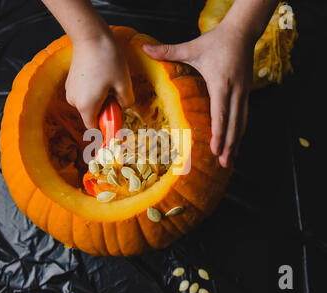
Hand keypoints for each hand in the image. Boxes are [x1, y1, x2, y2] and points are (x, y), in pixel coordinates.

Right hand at [66, 34, 134, 127]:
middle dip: (105, 110)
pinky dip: (93, 91)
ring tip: (108, 82)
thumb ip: (126, 102)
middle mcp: (74, 102)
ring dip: (100, 99)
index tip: (116, 122)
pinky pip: (84, 94)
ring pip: (88, 104)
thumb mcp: (124, 83)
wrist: (90, 36)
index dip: (106, 128)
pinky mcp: (70, 82)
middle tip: (116, 94)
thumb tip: (124, 106)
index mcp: (87, 106)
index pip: (94, 129)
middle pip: (92, 115)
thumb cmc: (107, 59)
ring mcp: (70, 91)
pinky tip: (100, 77)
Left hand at [142, 24, 253, 167]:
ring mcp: (244, 92)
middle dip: (229, 144)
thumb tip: (144, 49)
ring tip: (231, 158)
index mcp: (220, 82)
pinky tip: (236, 141)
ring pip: (242, 121)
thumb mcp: (192, 46)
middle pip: (234, 123)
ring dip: (236, 141)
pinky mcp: (247, 91)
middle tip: (224, 163)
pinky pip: (244, 115)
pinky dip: (240, 131)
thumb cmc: (216, 40)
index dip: (219, 132)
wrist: (243, 31)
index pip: (220, 112)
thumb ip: (168, 50)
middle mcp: (235, 90)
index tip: (215, 149)